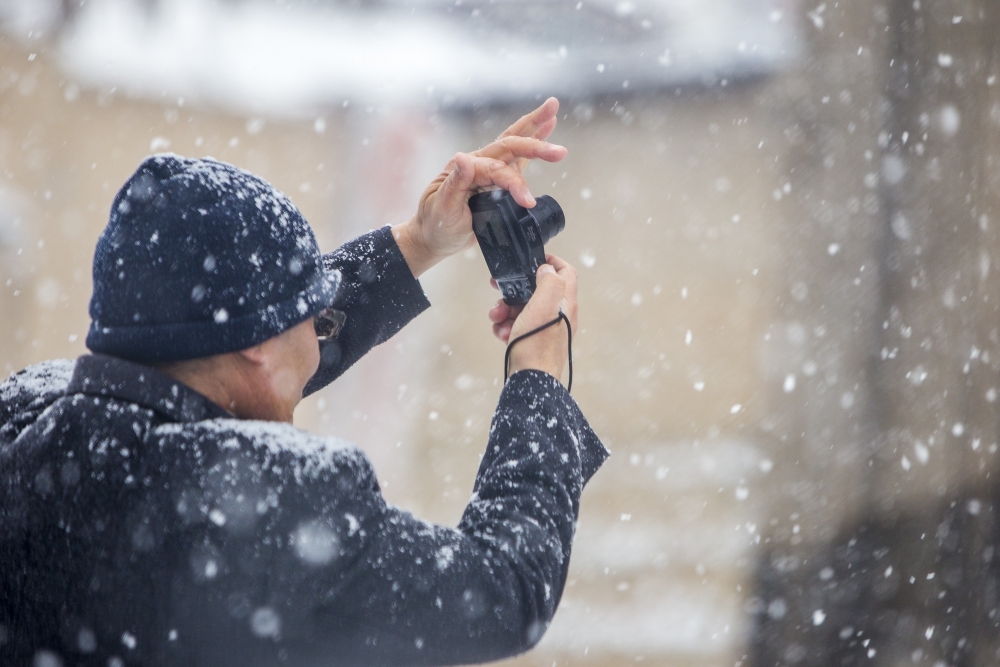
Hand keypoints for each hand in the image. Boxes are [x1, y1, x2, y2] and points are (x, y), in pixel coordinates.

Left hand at [393, 98, 567, 276]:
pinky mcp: (496, 179)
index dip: (515, 183)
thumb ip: (454, 184)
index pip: (496, 170)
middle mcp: (477, 164)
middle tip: (560, 151)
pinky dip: (532, 143)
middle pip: (509, 144)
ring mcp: (487, 169)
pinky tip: (547, 129)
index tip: (528, 202)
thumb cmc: (436, 224)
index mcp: (464, 168)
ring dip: (535, 127)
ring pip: (514, 143)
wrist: (433, 237)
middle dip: (535, 143)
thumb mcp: (441, 208)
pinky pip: (517, 158)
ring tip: (553, 109)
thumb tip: (464, 157)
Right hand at [489, 254, 577, 381]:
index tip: (531, 260)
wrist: (530, 381)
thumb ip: (549, 282)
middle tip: (499, 288)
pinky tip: (501, 334)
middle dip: (515, 289)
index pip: (565, 272)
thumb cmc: (537, 345)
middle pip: (536, 289)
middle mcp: (558, 314)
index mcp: (566, 303)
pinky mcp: (533, 341)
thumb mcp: (544, 306)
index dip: (550, 261)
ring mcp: (546, 329)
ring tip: (498, 318)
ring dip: (505, 310)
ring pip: (522, 308)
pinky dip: (506, 326)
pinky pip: (516, 325)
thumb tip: (547, 269)